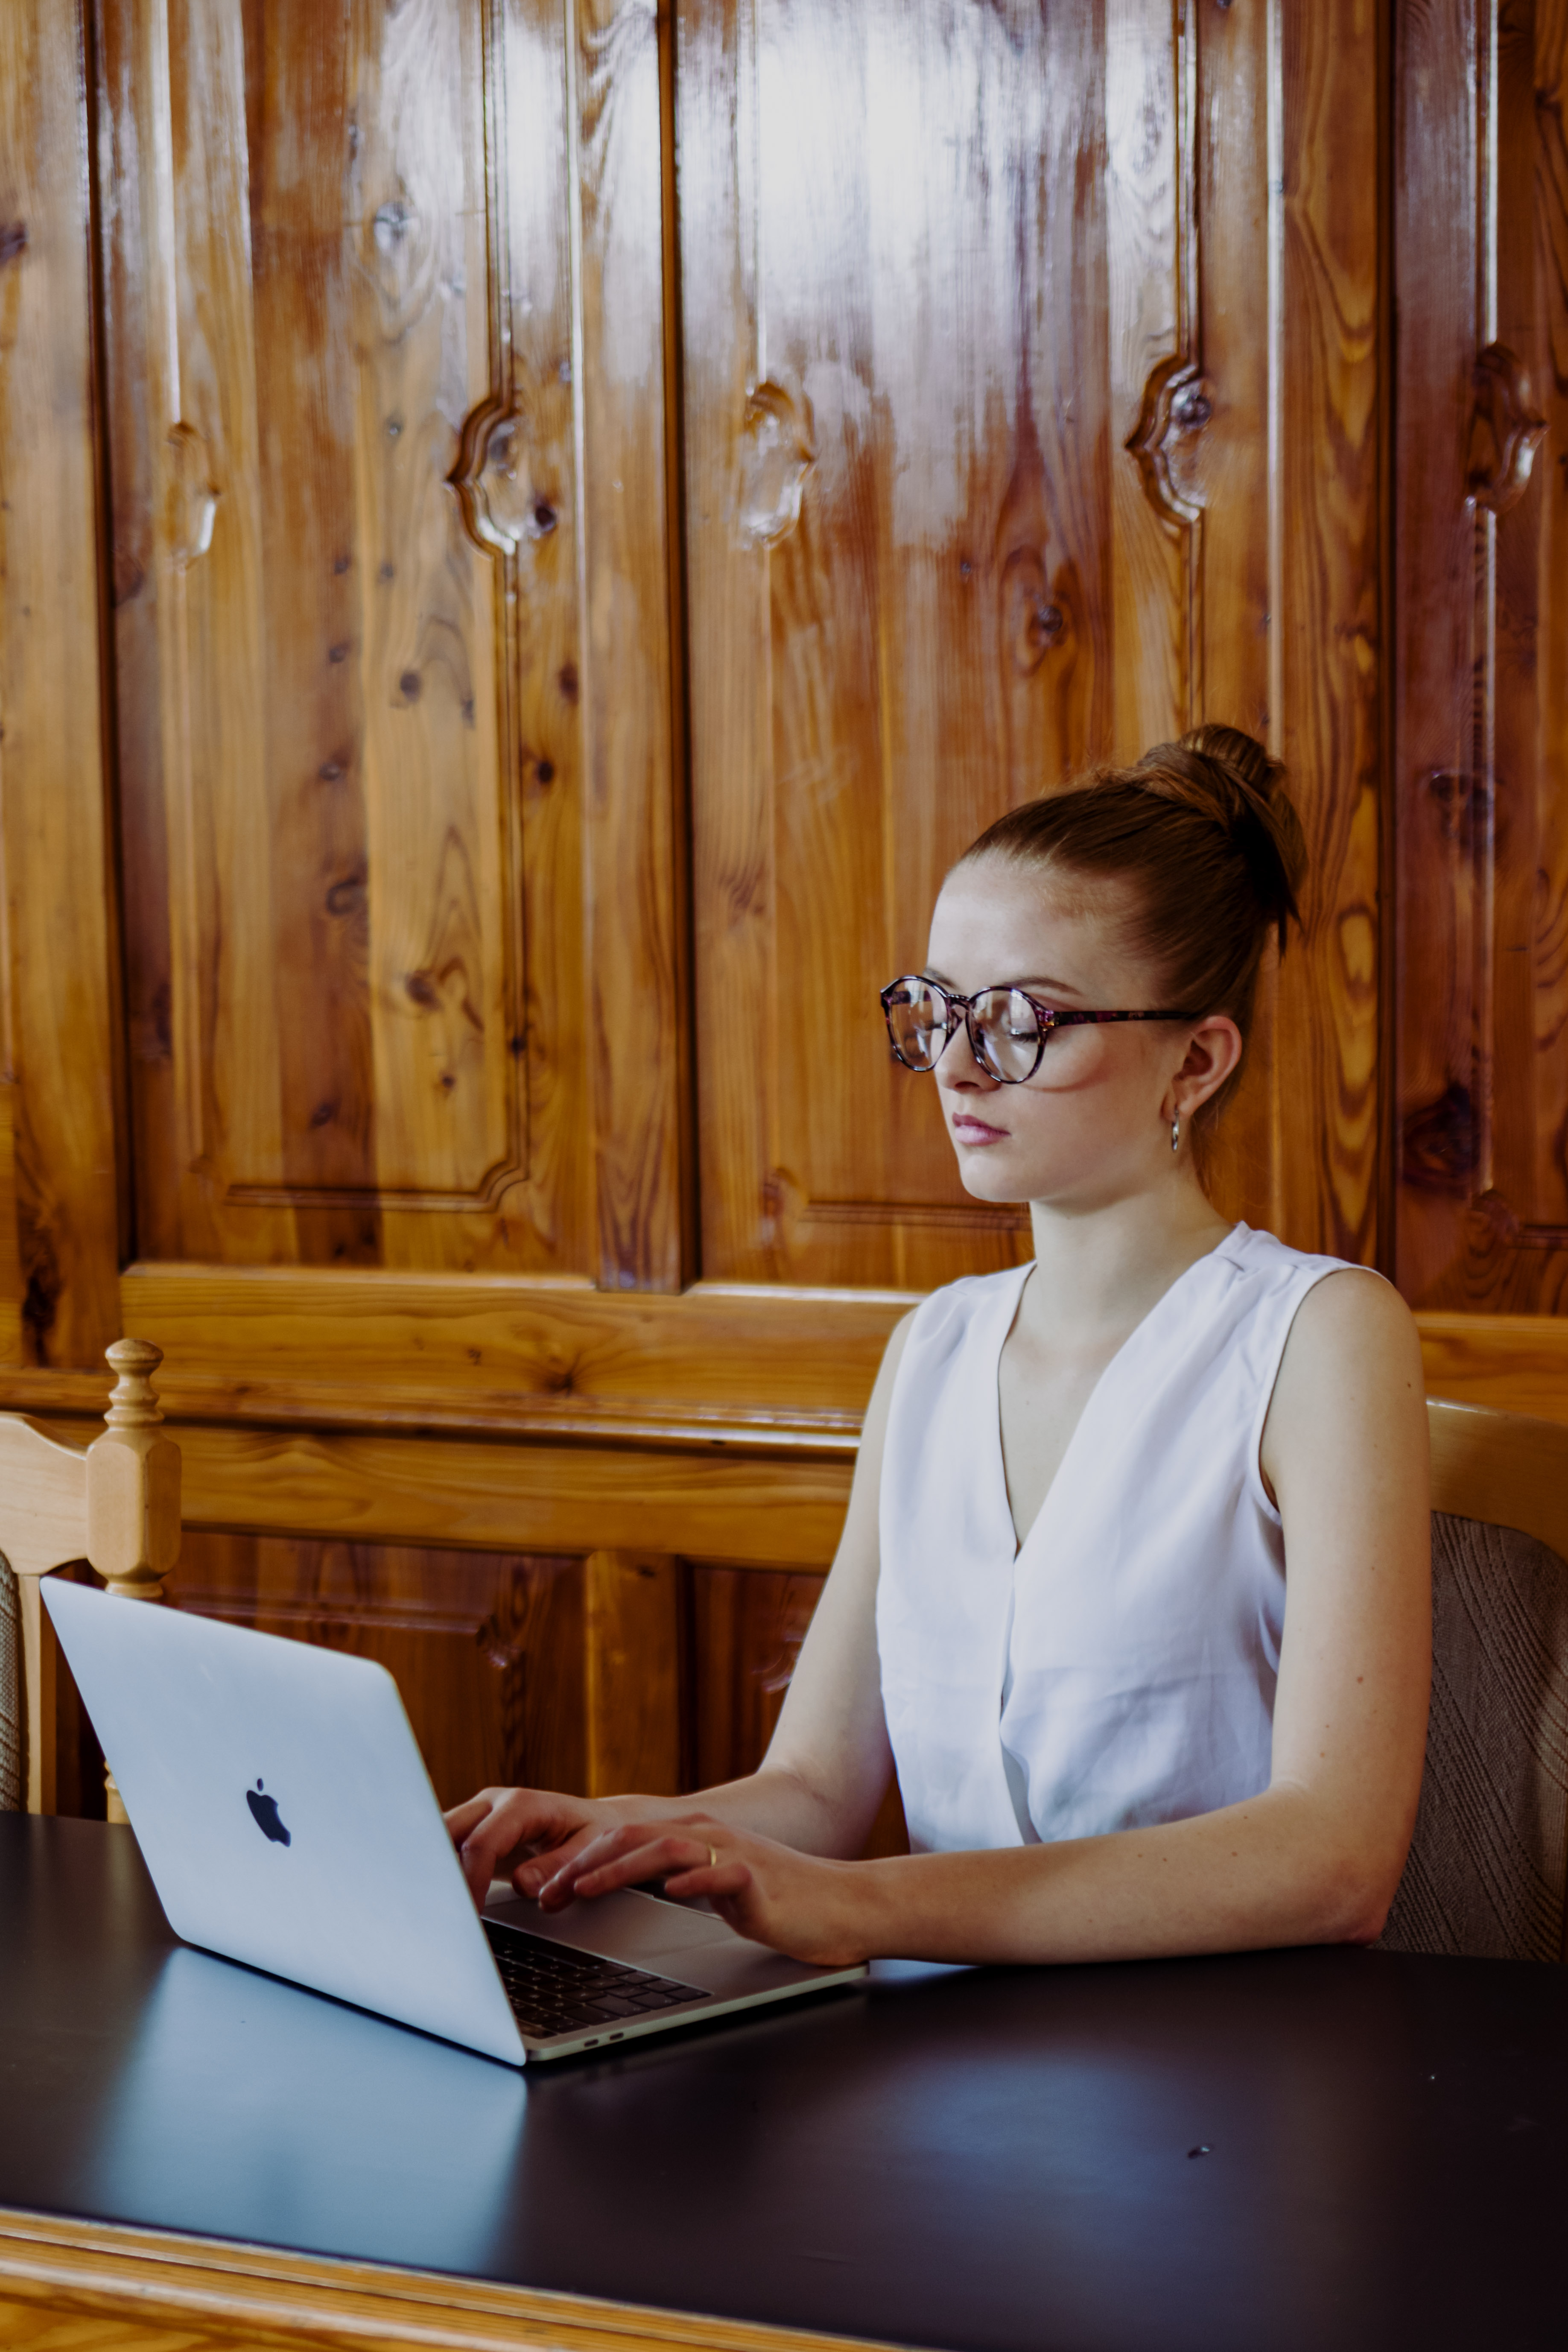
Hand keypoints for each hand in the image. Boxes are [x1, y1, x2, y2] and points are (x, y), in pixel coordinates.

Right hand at [443, 1785, 623, 1910]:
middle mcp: (494, 1803)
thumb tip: (525, 1886)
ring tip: (435, 1908)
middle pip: (447, 1832)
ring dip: (435, 1870)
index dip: (471, 1882)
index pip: (481, 1844)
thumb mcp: (589, 1850)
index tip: (470, 1915)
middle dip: (439, 1872)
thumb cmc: (594, 1833)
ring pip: (440, 1836)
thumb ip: (558, 1867)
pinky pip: (447, 1845)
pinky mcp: (474, 1828)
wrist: (594, 1821)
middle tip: (441, 1914)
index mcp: (521, 1805)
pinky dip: (441, 1870)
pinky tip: (440, 1898)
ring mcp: (481, 1813)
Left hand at [537, 1810, 872, 1967]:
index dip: (577, 1860)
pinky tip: (671, 1890)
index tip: (544, 1886)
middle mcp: (705, 1836)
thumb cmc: (774, 1901)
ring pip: (665, 1849)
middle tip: (546, 1892)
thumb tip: (620, 1889)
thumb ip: (672, 1880)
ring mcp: (731, 1854)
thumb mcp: (710, 1887)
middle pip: (631, 1838)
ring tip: (585, 1888)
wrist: (839, 1905)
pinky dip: (693, 1880)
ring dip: (619, 1868)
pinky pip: (721, 1874)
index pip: (621, 1839)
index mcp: (690, 1837)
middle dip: (582, 1864)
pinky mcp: (757, 1878)